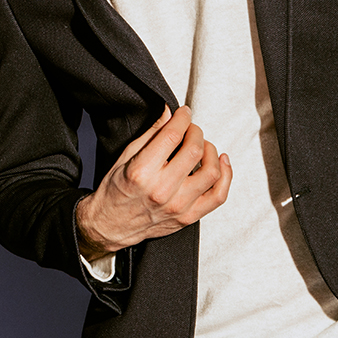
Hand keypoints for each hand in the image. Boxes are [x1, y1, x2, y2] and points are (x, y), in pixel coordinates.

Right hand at [76, 105, 231, 258]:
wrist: (111, 225)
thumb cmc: (115, 191)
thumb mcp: (126, 156)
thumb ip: (151, 133)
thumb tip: (169, 112)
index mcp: (142, 173)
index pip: (173, 136)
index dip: (183, 118)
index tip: (184, 113)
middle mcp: (161, 191)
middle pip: (195, 150)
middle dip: (195, 132)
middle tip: (190, 129)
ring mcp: (178, 206)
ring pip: (212, 172)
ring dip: (211, 151)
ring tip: (202, 146)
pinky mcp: (188, 217)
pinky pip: (218, 196)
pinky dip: (226, 175)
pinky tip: (221, 162)